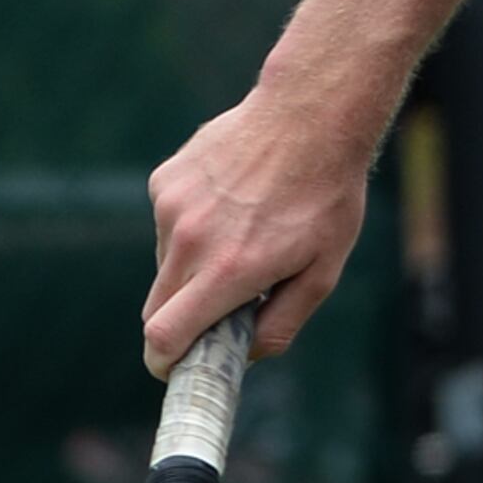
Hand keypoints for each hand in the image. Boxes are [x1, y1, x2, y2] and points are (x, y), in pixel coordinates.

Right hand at [143, 86, 374, 374]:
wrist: (310, 115)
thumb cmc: (325, 197)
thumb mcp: (323, 271)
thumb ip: (281, 323)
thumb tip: (244, 353)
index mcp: (228, 270)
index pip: (164, 335)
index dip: (164, 362)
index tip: (175, 366)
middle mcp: (190, 240)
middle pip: (157, 308)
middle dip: (181, 322)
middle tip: (221, 310)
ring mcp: (171, 207)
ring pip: (166, 265)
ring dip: (193, 268)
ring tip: (244, 234)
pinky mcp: (164, 180)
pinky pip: (168, 225)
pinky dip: (192, 228)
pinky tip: (232, 201)